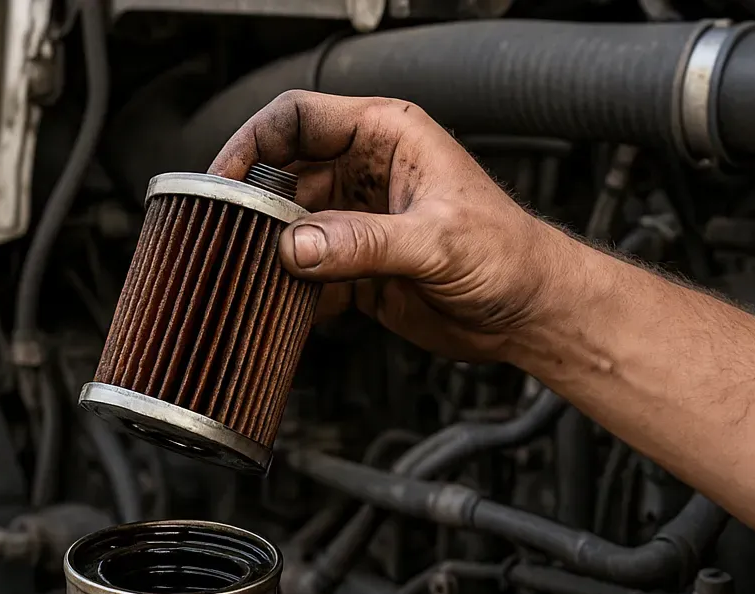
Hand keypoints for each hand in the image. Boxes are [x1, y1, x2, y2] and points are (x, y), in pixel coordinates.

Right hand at [209, 91, 582, 364]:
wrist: (531, 313)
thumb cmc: (510, 255)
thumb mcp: (438, 242)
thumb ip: (365, 243)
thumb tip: (300, 247)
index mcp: (386, 136)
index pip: (298, 119)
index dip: (253, 143)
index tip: (223, 179)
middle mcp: (365, 173)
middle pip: (283, 177)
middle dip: (256, 209)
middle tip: (232, 240)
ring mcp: (357, 222)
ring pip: (290, 230)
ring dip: (270, 256)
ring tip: (253, 278)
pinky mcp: (356, 268)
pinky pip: (306, 275)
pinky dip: (290, 292)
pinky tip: (283, 307)